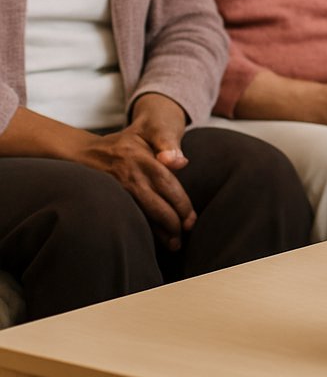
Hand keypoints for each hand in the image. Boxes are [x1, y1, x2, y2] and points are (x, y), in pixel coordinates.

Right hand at [78, 93, 194, 248]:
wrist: (86, 152)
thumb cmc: (127, 141)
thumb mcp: (148, 132)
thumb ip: (167, 143)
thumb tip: (182, 163)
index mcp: (143, 160)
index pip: (167, 184)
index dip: (181, 204)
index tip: (191, 219)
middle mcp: (130, 177)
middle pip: (156, 205)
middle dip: (172, 223)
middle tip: (185, 233)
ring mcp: (118, 191)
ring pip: (142, 215)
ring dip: (159, 232)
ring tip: (174, 244)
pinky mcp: (110, 200)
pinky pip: (130, 217)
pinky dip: (143, 229)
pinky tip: (154, 239)